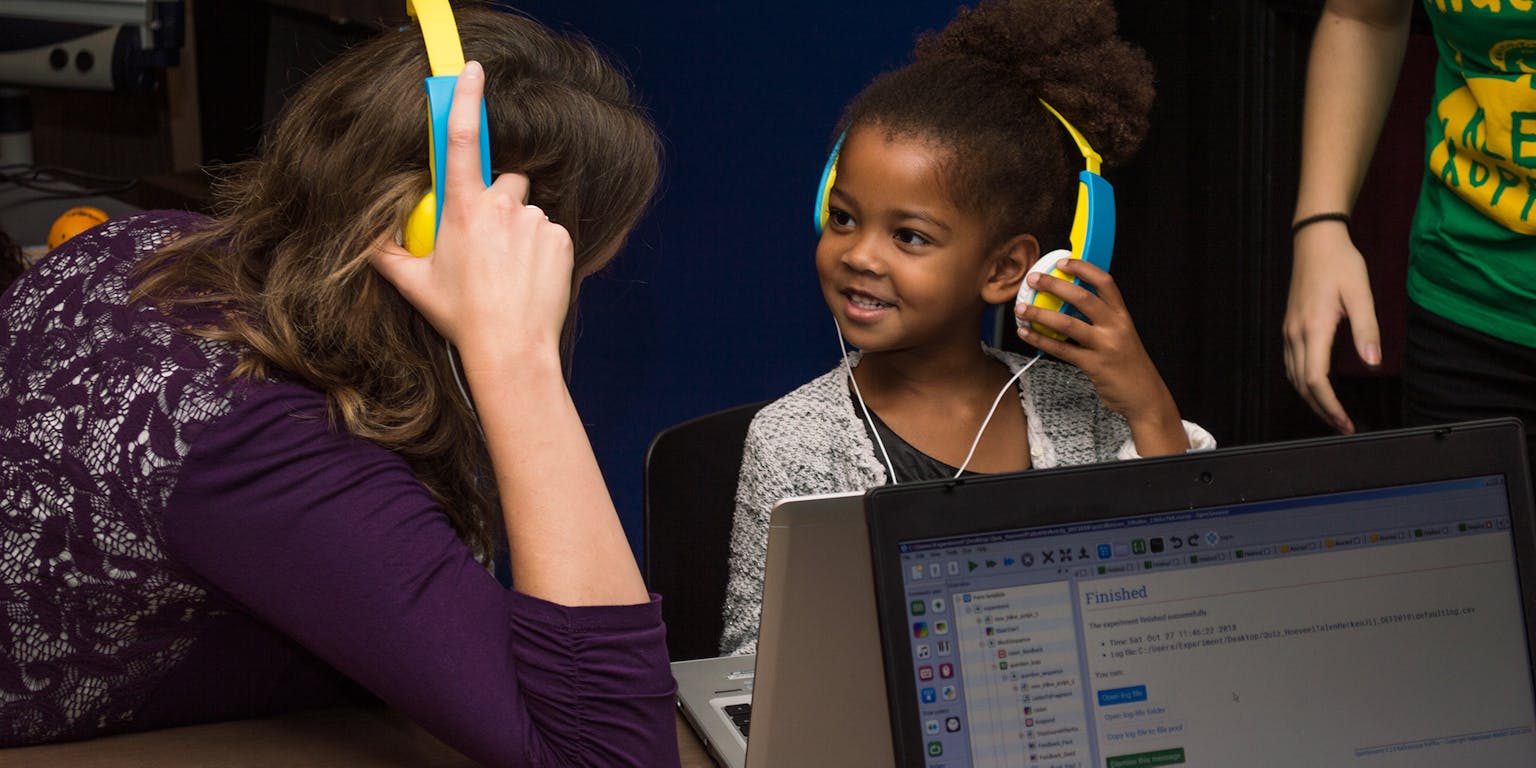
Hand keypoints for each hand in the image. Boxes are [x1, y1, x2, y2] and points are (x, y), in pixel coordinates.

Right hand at [369, 61, 573, 370]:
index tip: (472, 71)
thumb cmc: (462, 317)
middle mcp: (502, 207)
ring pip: (528, 210)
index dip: (465, 100)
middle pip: (506, 181)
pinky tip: (529, 277)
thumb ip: (388, 255)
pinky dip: (541, 249)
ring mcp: (535, 222)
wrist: (511, 347)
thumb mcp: (415, 284)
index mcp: (464, 209)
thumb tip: (368, 241)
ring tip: (510, 269)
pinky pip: (550, 232)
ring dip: (520, 229)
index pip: (460, 141)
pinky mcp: (561, 238)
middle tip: (489, 240)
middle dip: (500, 200)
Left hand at [1014, 258, 1186, 455]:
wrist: (1145, 397)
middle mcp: (1116, 327)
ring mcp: (1105, 346)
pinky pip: (1061, 349)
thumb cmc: (1128, 365)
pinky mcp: (1094, 365)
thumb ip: (1101, 320)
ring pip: (1067, 323)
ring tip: (1021, 308)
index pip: (1104, 282)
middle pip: (1082, 297)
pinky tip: (1026, 333)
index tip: (1062, 261)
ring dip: (1040, 314)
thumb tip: (1068, 303)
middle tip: (1033, 279)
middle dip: (1054, 285)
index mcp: (1122, 315)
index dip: (1083, 268)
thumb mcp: (1121, 335)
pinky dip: (1040, 340)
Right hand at [1282, 223, 1379, 433]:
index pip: (1315, 380)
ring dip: (1312, 399)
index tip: (1346, 422)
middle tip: (1344, 426)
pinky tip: (1318, 386)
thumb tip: (1373, 362)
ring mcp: (1290, 331)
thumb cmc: (1340, 264)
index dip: (1330, 406)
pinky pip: (1292, 365)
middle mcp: (1296, 334)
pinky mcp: (1291, 327)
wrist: (1315, 241)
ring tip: (1333, 412)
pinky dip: (1304, 383)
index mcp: (1313, 328)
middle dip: (1322, 410)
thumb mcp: (1360, 294)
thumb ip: (1367, 330)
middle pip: (1302, 385)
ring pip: (1293, 377)